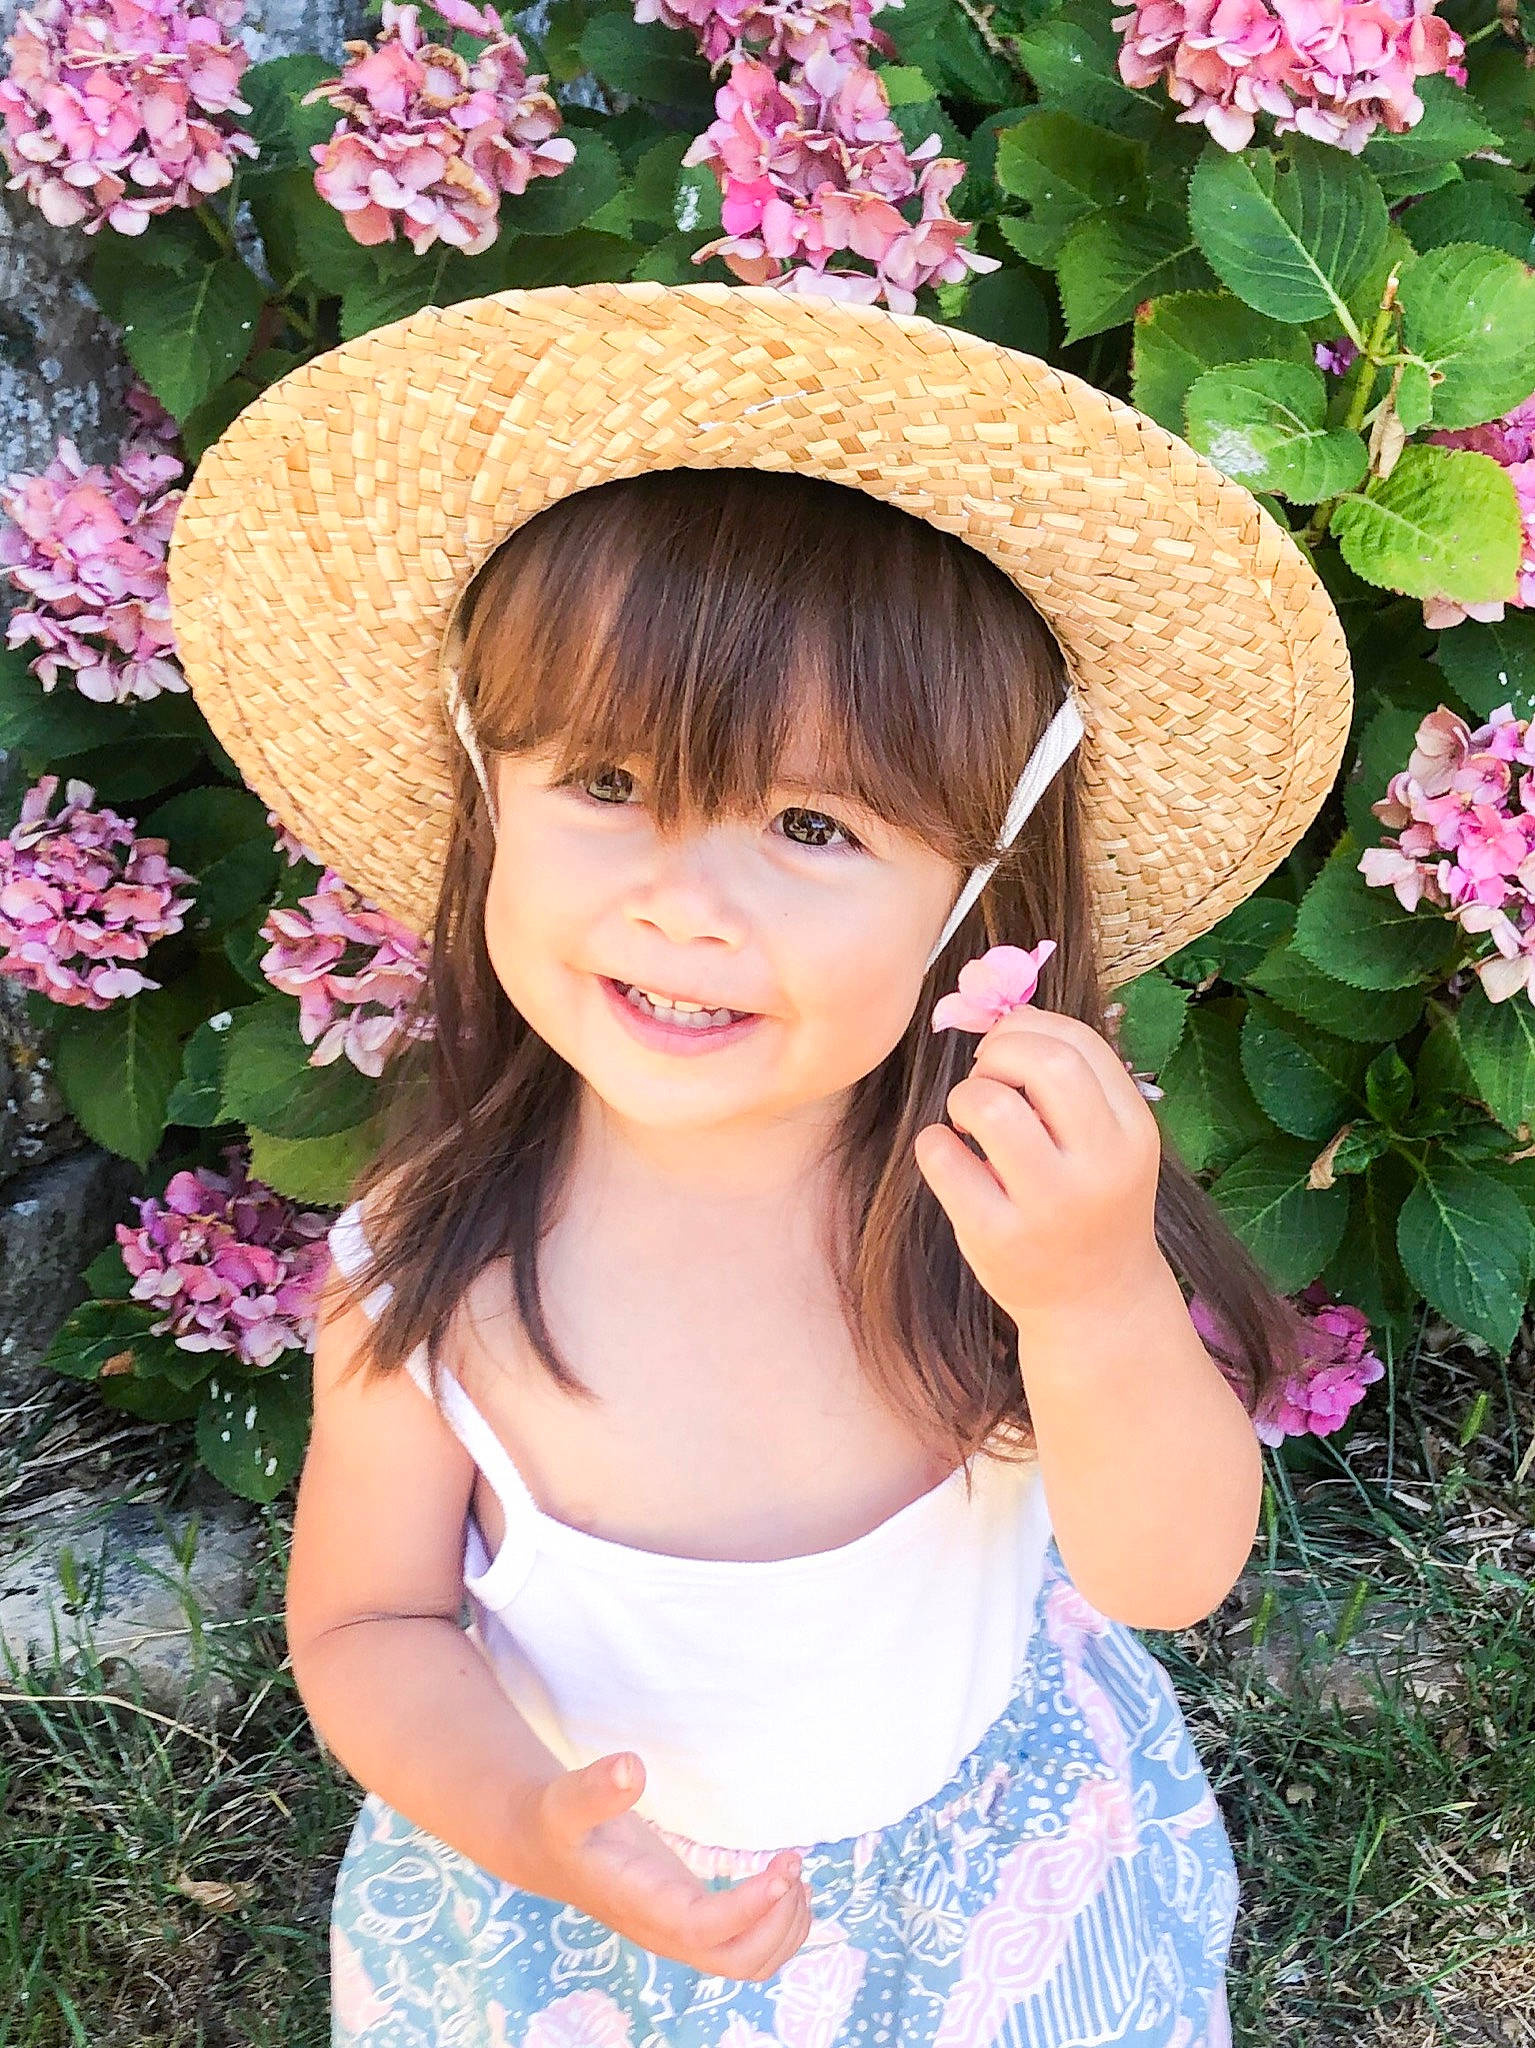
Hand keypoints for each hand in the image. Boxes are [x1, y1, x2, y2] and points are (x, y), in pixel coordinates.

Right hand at [511, 1751, 812, 1981]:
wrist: (549, 1850)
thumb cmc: (559, 1825)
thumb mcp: (567, 1800)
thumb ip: (596, 1787)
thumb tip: (630, 1766)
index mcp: (642, 1905)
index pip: (704, 1928)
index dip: (750, 1908)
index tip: (783, 1869)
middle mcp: (667, 1931)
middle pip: (739, 1962)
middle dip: (779, 1921)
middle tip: (792, 1863)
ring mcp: (683, 1933)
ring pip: (751, 1963)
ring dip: (786, 1925)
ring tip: (794, 1870)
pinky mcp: (695, 1922)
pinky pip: (747, 1947)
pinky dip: (778, 1924)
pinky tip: (785, 1883)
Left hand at [914, 1005, 1166, 1333]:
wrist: (1096, 1302)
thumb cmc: (1092, 1202)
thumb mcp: (1111, 1143)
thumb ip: (1075, 1083)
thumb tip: (1006, 1013)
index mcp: (1133, 1132)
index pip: (1080, 1043)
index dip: (1028, 1027)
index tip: (1007, 1045)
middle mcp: (1100, 1167)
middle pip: (1043, 1062)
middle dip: (997, 1052)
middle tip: (985, 1076)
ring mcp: (1049, 1206)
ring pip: (989, 1104)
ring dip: (964, 1096)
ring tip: (969, 1121)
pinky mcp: (997, 1237)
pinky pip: (942, 1156)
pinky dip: (934, 1143)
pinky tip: (952, 1159)